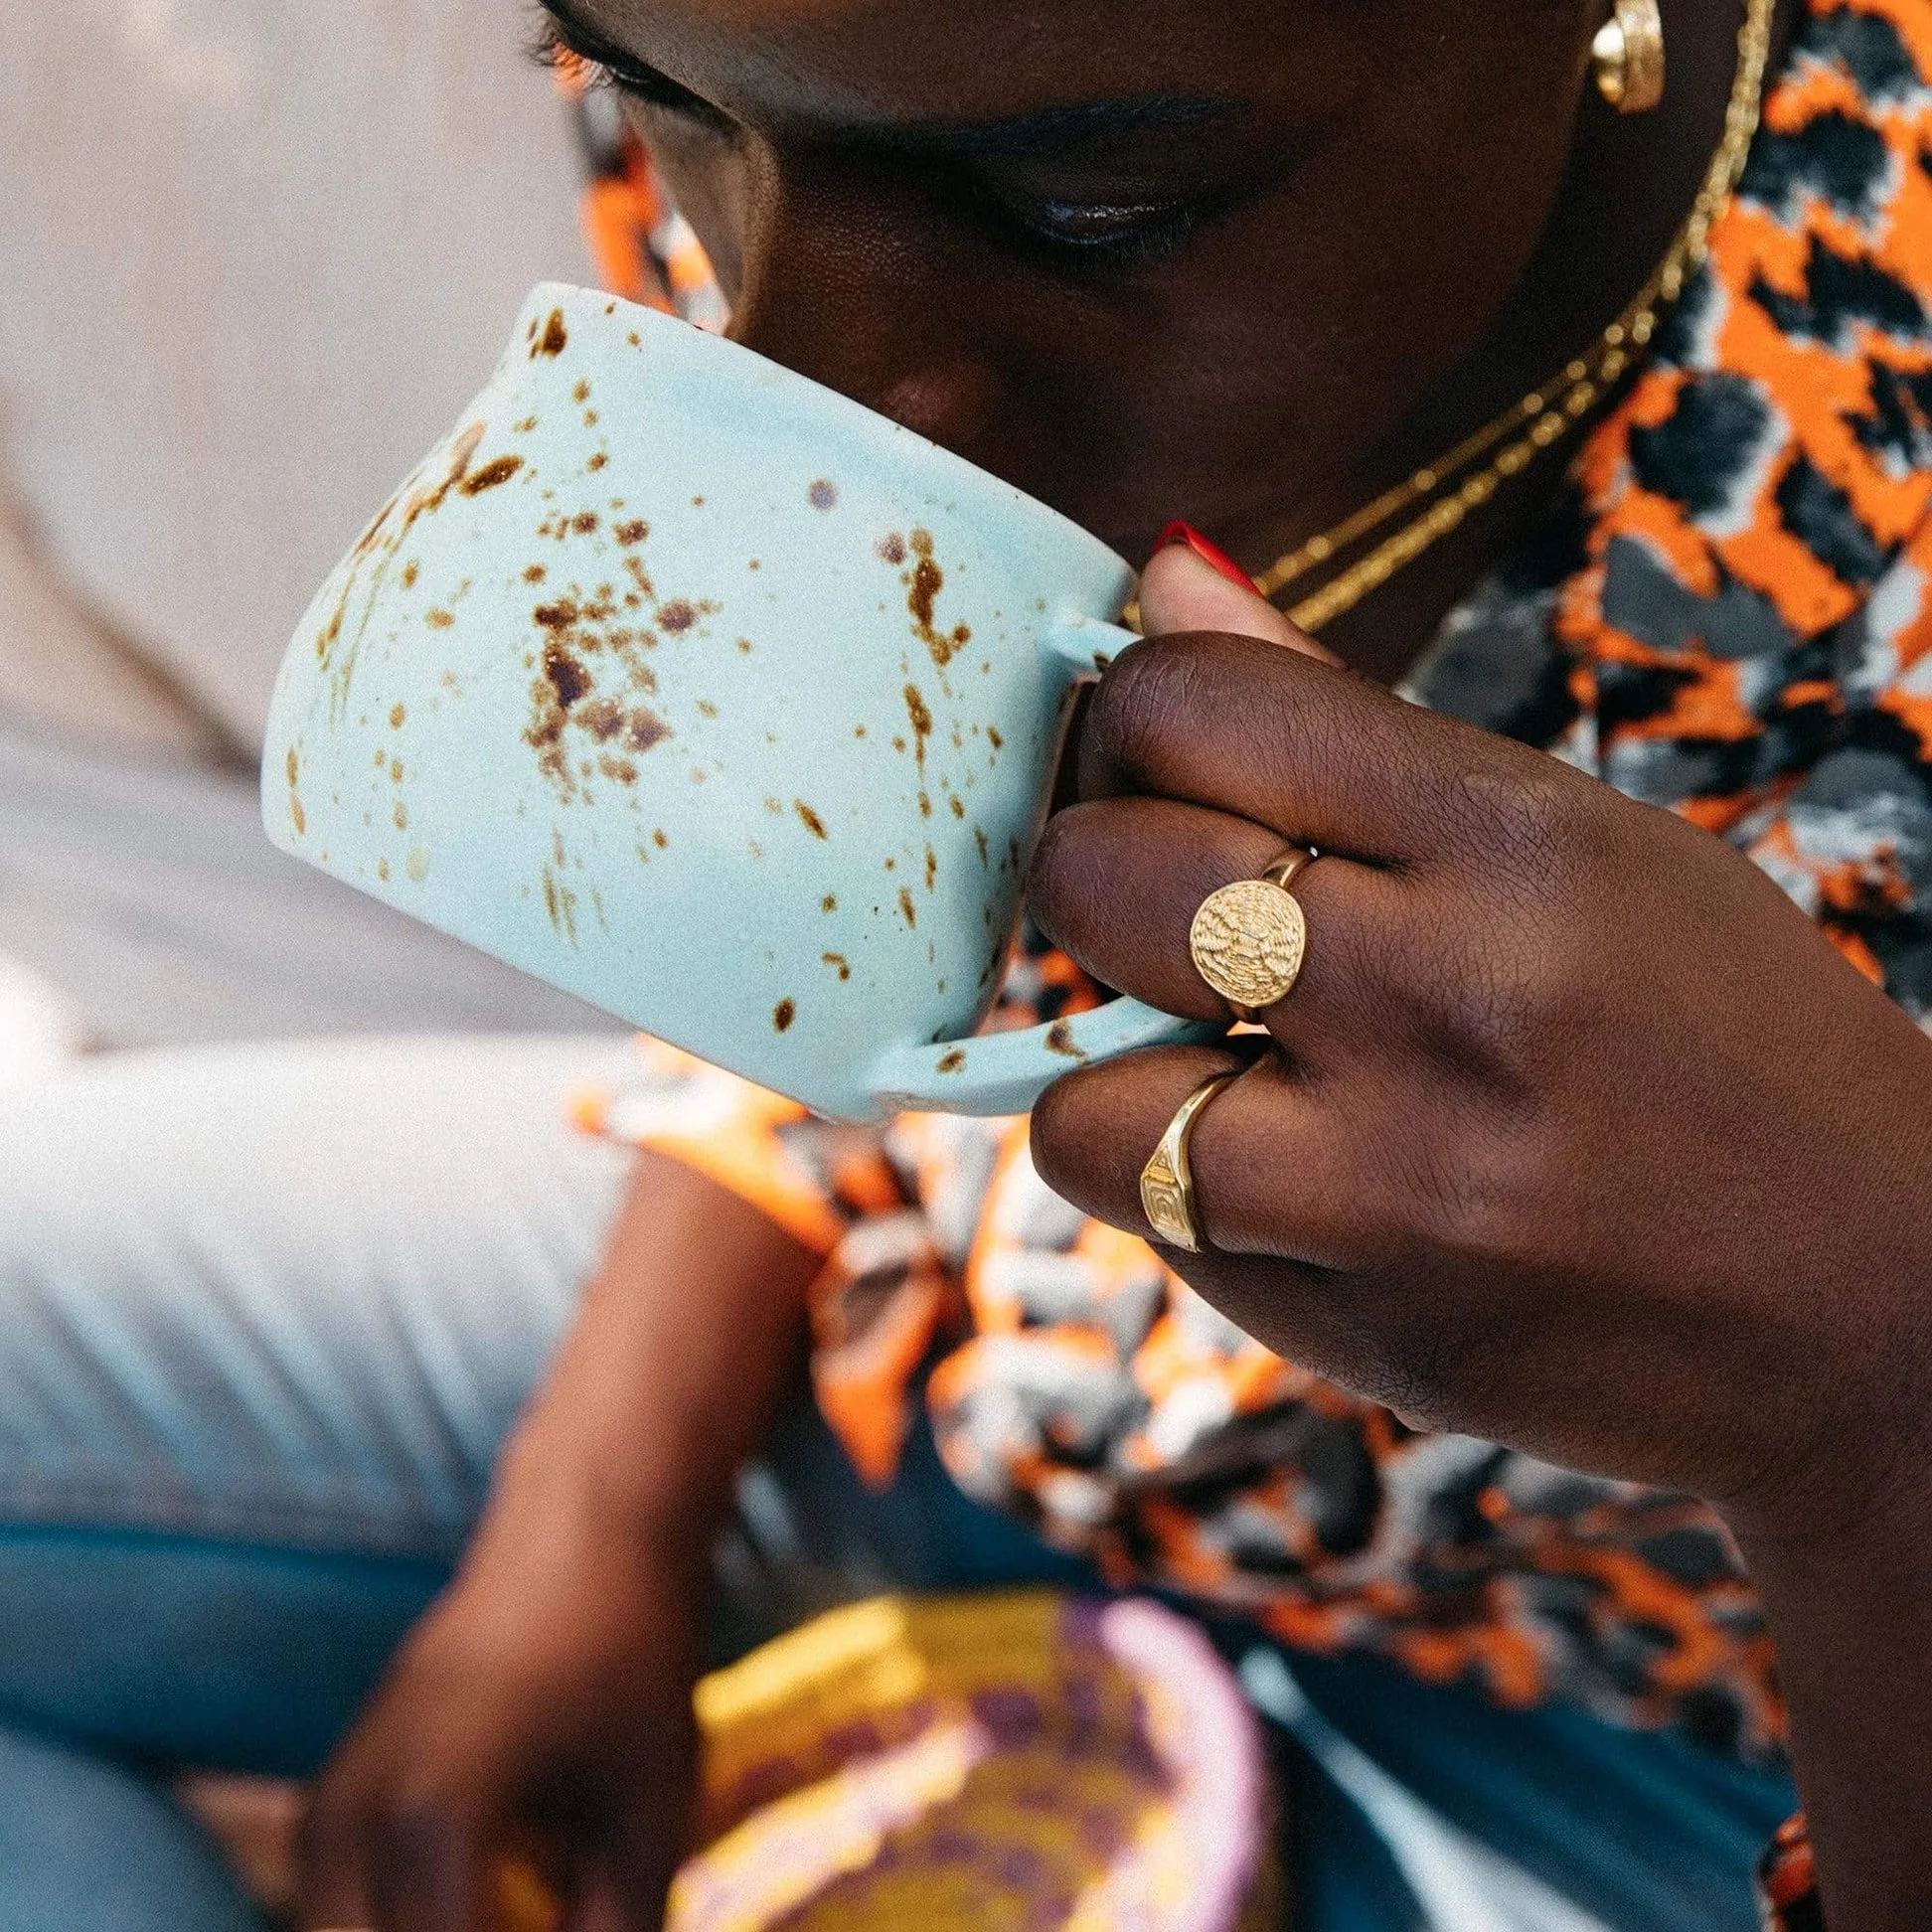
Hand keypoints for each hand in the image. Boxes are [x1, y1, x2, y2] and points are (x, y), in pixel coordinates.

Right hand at [299, 1496, 702, 1931]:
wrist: (582, 1534)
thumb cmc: (629, 1665)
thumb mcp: (647, 1822)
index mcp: (433, 1828)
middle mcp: (350, 1825)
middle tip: (558, 1926)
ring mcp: (325, 1816)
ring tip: (533, 1908)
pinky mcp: (328, 1810)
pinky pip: (338, 1929)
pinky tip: (485, 1918)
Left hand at [1028, 543, 1931, 1528]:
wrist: (1877, 1302)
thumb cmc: (1709, 1035)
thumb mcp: (1571, 842)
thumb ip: (1338, 722)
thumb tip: (1162, 572)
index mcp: (1516, 837)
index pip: (1191, 707)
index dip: (1134, 723)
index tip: (1159, 765)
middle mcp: (1451, 998)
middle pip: (1100, 881)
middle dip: (1095, 880)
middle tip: (1164, 911)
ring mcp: (1404, 1184)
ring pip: (1076, 1099)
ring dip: (1108, 1074)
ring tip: (1212, 1066)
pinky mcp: (1370, 1329)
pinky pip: (1157, 1228)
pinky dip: (1175, 1188)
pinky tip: (1280, 1173)